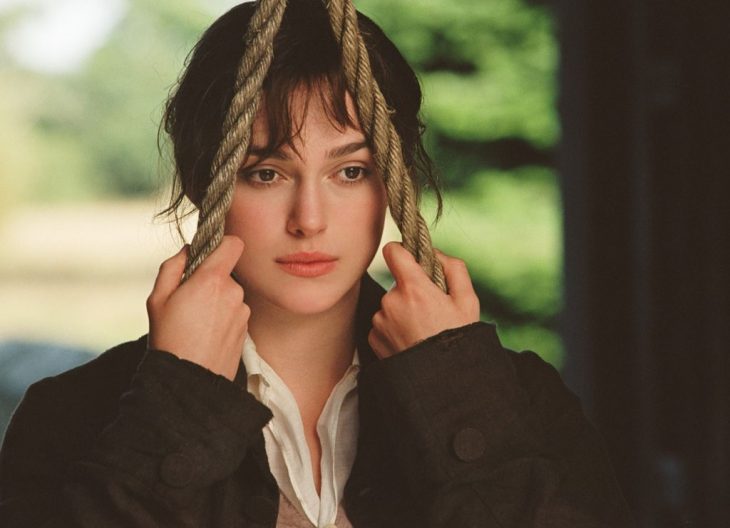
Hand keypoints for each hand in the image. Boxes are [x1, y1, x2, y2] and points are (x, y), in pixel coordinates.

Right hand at [146, 236, 248, 380]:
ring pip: (231, 294)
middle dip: (211, 280)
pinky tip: (206, 334)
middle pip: (226, 272)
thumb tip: (188, 249)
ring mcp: (243, 311)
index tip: (210, 253)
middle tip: (189, 300)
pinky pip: (235, 312)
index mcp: (212, 279)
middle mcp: (234, 292)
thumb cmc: (169, 339)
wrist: (188, 381)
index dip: (222, 244)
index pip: (234, 244)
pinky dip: (223, 318)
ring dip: (217, 301)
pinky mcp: (246, 328)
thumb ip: (173, 266)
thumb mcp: (157, 299)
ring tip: (196, 322)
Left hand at [368, 242, 480, 358]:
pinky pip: (383, 324)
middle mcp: (391, 302)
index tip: (409, 258)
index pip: (393, 252)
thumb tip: (435, 253)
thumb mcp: (468, 302)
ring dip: (403, 312)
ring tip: (422, 331)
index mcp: (414, 289)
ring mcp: (379, 321)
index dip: (402, 251)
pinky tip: (411, 342)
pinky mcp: (373, 338)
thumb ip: (454, 268)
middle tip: (431, 312)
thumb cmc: (458, 340)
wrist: (444, 382)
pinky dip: (394, 329)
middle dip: (412, 292)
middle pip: (398, 284)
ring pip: (390, 305)